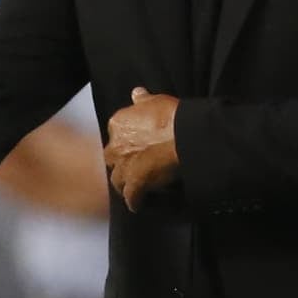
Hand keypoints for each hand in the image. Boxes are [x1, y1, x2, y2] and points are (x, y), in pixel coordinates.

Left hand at [105, 88, 181, 206]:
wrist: (184, 136)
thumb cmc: (173, 117)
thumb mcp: (156, 101)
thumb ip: (143, 100)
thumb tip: (137, 93)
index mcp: (118, 124)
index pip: (115, 136)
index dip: (126, 143)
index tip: (135, 147)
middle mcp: (115, 146)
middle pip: (112, 159)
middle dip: (121, 164)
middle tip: (135, 167)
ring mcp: (124, 167)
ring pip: (117, 180)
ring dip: (125, 184)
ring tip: (135, 187)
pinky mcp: (135, 184)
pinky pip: (131, 198)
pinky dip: (135, 202)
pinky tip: (139, 204)